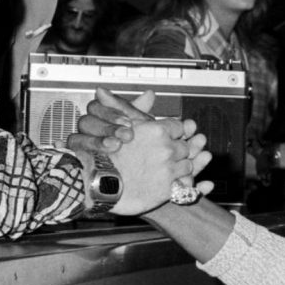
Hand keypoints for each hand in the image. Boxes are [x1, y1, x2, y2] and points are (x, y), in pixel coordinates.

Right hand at [67, 89, 212, 213]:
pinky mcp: (167, 190)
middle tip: (170, 155)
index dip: (175, 133)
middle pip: (186, 147)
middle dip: (180, 150)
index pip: (180, 127)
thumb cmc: (105, 154)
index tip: (172, 137)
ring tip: (170, 169)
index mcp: (158, 131)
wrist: (96, 183)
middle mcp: (166, 149)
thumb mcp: (121, 125)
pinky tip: (178, 183)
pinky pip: (188, 186)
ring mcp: (168, 170)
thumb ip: (137, 109)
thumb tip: (149, 93)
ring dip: (183, 167)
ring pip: (189, 166)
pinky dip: (188, 184)